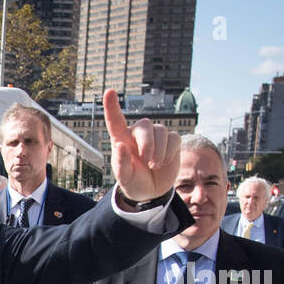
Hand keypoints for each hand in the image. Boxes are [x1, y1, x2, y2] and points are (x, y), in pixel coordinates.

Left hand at [103, 88, 179, 202]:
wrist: (152, 191)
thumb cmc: (134, 182)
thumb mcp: (125, 179)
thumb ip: (121, 164)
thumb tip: (120, 145)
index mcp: (122, 140)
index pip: (115, 121)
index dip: (112, 107)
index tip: (109, 92)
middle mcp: (138, 134)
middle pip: (145, 125)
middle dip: (147, 143)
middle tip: (147, 160)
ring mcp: (156, 135)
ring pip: (161, 131)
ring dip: (159, 151)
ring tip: (154, 165)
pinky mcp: (171, 140)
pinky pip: (174, 138)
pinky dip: (170, 152)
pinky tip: (164, 162)